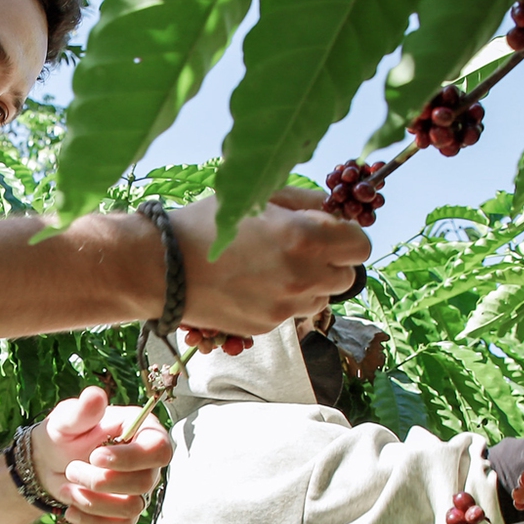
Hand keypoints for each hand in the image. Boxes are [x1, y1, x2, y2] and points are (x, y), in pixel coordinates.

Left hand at [30, 387, 170, 523]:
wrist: (49, 462)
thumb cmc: (64, 434)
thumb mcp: (67, 420)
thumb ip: (81, 410)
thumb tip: (95, 396)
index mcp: (142, 431)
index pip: (159, 449)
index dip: (131, 458)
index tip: (96, 456)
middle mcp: (147, 461)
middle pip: (144, 482)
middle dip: (101, 481)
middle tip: (71, 469)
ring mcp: (139, 489)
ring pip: (132, 508)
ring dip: (93, 501)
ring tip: (67, 487)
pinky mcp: (127, 512)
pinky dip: (92, 521)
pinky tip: (71, 509)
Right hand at [169, 187, 369, 335]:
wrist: (163, 268)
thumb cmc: (206, 224)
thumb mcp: (258, 197)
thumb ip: (305, 201)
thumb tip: (334, 211)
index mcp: (305, 237)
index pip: (360, 245)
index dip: (347, 236)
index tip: (327, 230)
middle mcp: (302, 276)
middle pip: (347, 276)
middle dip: (332, 261)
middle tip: (302, 249)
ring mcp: (286, 306)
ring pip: (322, 298)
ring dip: (311, 283)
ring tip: (276, 267)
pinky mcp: (267, 326)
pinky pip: (293, 312)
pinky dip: (285, 299)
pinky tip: (255, 283)